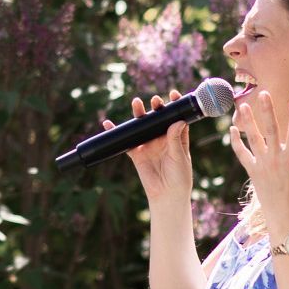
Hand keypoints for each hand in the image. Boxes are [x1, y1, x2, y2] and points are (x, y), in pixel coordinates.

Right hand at [112, 89, 192, 207]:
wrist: (167, 195)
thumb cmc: (180, 176)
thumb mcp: (180, 156)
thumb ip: (176, 139)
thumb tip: (176, 121)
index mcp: (176, 137)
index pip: (175, 117)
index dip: (175, 105)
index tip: (173, 94)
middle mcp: (162, 138)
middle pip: (157, 118)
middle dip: (156, 107)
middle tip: (155, 101)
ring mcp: (148, 144)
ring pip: (142, 126)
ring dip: (138, 114)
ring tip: (136, 103)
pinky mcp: (136, 153)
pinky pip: (125, 140)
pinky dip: (116, 132)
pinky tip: (109, 124)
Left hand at [228, 90, 288, 236]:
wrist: (285, 217)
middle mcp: (276, 160)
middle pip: (271, 130)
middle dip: (267, 111)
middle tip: (263, 93)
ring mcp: (262, 165)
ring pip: (253, 139)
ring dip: (247, 122)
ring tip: (241, 105)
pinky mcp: (252, 171)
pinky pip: (242, 154)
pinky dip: (236, 142)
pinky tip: (233, 129)